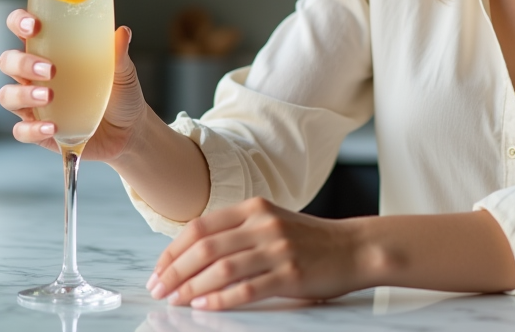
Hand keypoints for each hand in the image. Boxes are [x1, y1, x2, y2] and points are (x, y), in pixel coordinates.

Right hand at [0, 9, 148, 161]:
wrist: (129, 130)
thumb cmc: (120, 93)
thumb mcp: (122, 72)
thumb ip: (118, 53)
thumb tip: (123, 32)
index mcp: (52, 52)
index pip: (23, 30)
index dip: (19, 22)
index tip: (34, 25)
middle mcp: (36, 76)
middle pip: (8, 62)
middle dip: (22, 62)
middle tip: (50, 69)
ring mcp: (34, 104)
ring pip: (8, 95)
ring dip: (24, 94)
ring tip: (49, 96)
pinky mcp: (38, 130)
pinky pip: (21, 130)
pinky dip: (32, 129)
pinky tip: (52, 127)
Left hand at [147, 198, 367, 310]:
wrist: (355, 247)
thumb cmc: (310, 239)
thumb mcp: (272, 221)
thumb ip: (238, 230)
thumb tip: (192, 253)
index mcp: (254, 208)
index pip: (200, 226)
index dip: (173, 250)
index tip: (158, 270)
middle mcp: (263, 225)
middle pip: (205, 248)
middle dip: (175, 271)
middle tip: (159, 289)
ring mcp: (277, 249)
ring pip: (221, 269)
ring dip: (191, 288)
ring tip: (175, 301)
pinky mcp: (290, 274)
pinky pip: (246, 289)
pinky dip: (220, 299)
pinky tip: (204, 307)